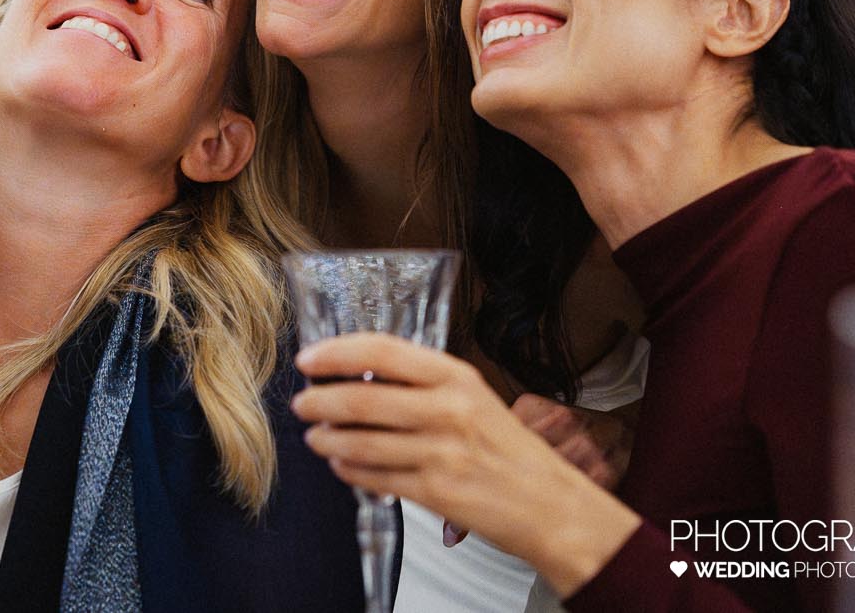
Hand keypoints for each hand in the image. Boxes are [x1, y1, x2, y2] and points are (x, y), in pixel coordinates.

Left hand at [293, 334, 639, 596]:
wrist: (551, 504)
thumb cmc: (509, 450)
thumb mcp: (474, 399)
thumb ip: (423, 385)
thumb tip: (359, 376)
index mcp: (456, 377)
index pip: (381, 351)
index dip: (336, 352)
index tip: (309, 358)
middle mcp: (448, 410)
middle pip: (361, 398)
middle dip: (319, 401)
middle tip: (303, 403)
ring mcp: (441, 452)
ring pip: (361, 441)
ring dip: (327, 439)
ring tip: (315, 437)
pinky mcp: (435, 492)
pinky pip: (376, 477)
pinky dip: (350, 470)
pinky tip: (342, 464)